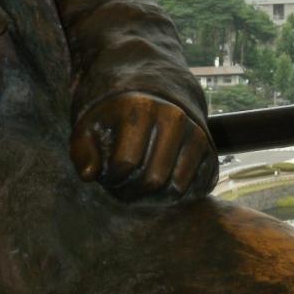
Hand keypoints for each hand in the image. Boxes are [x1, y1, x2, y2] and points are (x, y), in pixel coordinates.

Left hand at [70, 92, 217, 201]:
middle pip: (153, 179)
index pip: (126, 162)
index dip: (111, 178)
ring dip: (156, 198)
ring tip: (139, 187)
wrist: (155, 95)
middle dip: (133, 192)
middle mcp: (174, 118)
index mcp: (140, 108)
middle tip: (122, 189)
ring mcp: (196, 134)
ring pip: (177, 187)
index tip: (106, 177)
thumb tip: (88, 176)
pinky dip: (179, 196)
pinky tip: (161, 185)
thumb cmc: (117, 116)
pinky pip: (197, 189)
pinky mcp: (211, 151)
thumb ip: (82, 149)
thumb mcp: (91, 124)